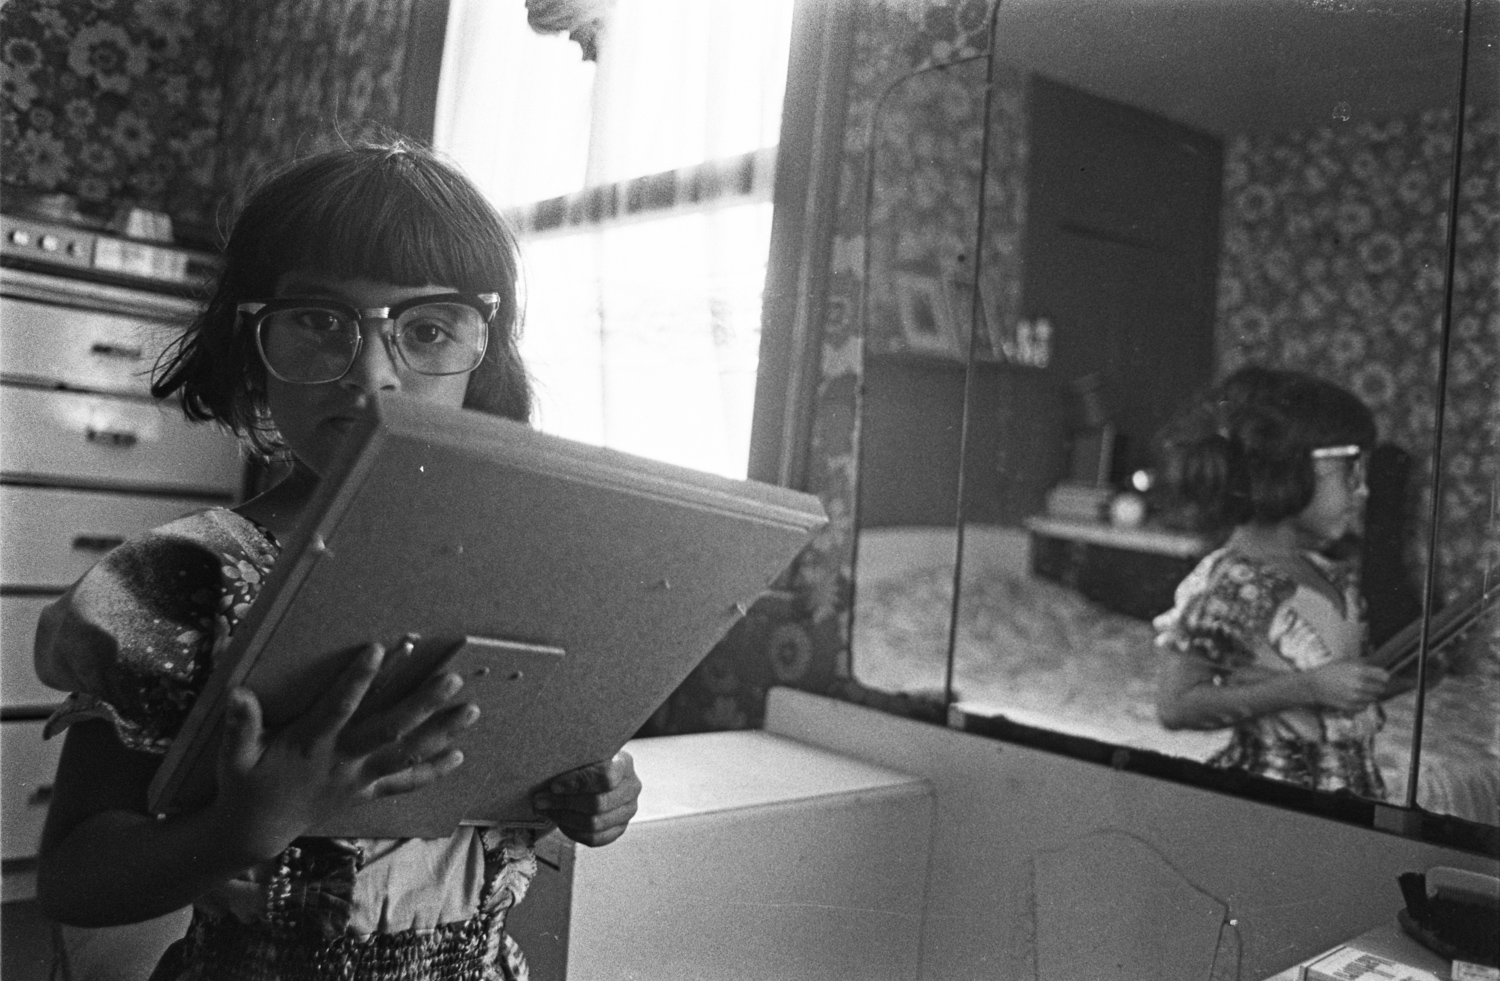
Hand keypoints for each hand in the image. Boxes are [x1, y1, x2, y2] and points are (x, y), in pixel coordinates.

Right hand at [212, 643, 478, 863]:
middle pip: (389, 729)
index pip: (339, 706)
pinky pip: (403, 784)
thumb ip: (239, 725)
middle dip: (423, 704)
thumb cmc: (245, 784)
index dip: (359, 678)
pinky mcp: (364, 792)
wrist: (256, 831)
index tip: (380, 647)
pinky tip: (459, 755)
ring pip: (406, 754)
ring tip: (472, 710)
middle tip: (452, 678)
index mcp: (310, 744)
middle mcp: (341, 760)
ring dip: (441, 732)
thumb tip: (237, 692)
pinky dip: (431, 771)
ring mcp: (357, 778)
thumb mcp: (233, 757)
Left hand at [533, 751, 640, 847]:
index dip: (578, 783)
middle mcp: (631, 788)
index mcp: (624, 763)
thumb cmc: (586, 762)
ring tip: (546, 810)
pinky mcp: (620, 828)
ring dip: (565, 818)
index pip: (606, 776)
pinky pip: (595, 838)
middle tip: (541, 800)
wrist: (596, 776)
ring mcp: (628, 810)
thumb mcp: (583, 754)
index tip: (554, 785)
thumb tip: (547, 769)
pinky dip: (573, 832)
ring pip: (595, 823)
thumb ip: (573, 759)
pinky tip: (560, 821)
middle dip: (564, 803)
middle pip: (598, 803)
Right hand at [1305, 659, 1388, 710]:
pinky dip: (1362, 703)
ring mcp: (1355, 697)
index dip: (1383, 676)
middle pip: (1381, 689)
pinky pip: (1365, 706)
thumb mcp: (1347, 662)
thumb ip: (1364, 664)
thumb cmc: (1330, 671)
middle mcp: (1359, 684)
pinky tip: (1353, 697)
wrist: (1313, 685)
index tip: (1379, 677)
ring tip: (1359, 690)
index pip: (1385, 677)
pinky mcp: (1351, 706)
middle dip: (1377, 686)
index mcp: (1360, 671)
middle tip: (1370, 684)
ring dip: (1369, 695)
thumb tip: (1380, 667)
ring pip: (1374, 698)